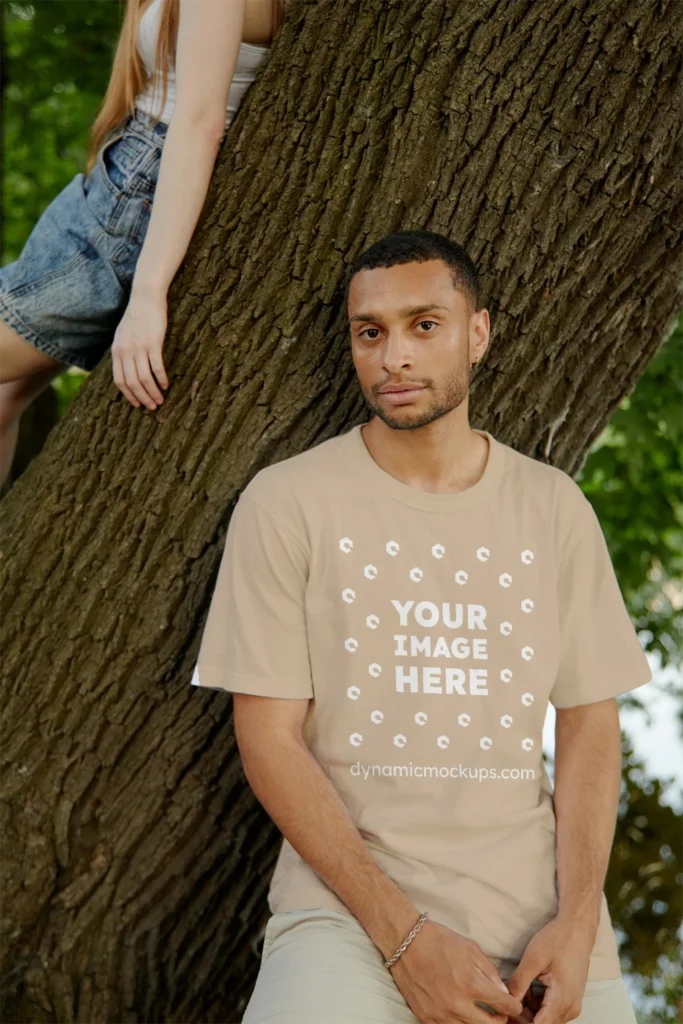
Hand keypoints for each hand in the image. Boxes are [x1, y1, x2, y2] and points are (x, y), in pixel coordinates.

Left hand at [112, 289, 168, 409]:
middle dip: (142, 398)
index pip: (119, 381)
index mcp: (117, 351)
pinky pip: (156, 367)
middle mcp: (125, 351)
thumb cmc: (137, 316)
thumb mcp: (123, 335)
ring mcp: (138, 347)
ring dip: (153, 392)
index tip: (137, 404)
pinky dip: (161, 379)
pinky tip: (166, 385)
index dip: (129, 395)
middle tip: (152, 407)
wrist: (145, 297)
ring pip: (144, 378)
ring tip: (161, 400)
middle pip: (132, 383)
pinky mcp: (152, 343)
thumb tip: (128, 369)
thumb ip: (123, 352)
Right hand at [390, 919, 524, 1022]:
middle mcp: (457, 1003)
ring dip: (479, 1023)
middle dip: (500, 1020)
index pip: (503, 1005)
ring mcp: (441, 1014)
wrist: (405, 942)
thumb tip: (502, 991)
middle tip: (501, 1013)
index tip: (514, 1005)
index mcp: (471, 983)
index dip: (513, 1006)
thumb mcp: (470, 948)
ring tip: (482, 1015)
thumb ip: (490, 972)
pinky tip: (461, 1014)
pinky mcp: (426, 1017)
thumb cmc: (438, 940)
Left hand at [505, 916, 592, 1022]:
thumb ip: (519, 983)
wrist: (578, 929)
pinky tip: (528, 990)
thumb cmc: (557, 940)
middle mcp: (570, 1008)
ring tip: (517, 991)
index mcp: (562, 999)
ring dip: (529, 1012)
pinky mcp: (571, 1000)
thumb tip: (507, 1002)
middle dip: (522, 1017)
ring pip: (546, 1020)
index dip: (520, 1021)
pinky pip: (552, 1012)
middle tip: (507, 1001)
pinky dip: (538, 1006)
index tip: (506, 1012)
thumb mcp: (533, 959)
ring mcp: (572, 1005)